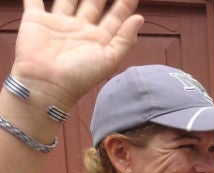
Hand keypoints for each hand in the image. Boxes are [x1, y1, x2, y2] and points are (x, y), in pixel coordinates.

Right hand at [13, 0, 143, 106]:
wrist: (47, 84)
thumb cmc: (80, 76)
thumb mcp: (110, 59)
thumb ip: (126, 39)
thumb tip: (140, 18)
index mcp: (99, 38)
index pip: (116, 16)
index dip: (125, 4)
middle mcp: (80, 28)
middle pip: (94, 4)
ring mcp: (59, 23)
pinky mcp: (37, 20)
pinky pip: (34, 2)